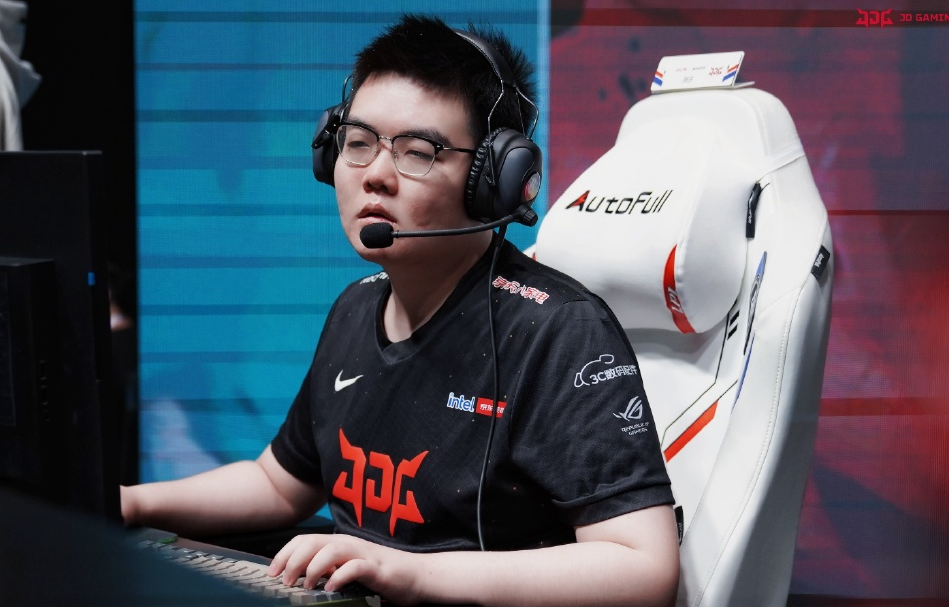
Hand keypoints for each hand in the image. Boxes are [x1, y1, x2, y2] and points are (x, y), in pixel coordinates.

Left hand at [268, 533, 422, 604]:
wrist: (417, 575)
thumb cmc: (382, 575)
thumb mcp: (349, 569)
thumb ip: (330, 568)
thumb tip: (301, 577)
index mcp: (340, 543)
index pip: (305, 540)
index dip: (285, 553)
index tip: (272, 572)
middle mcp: (349, 544)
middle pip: (313, 542)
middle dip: (293, 560)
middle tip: (285, 581)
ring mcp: (363, 554)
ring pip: (331, 549)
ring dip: (313, 568)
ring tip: (307, 586)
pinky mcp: (377, 567)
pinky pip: (355, 566)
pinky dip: (340, 576)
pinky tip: (333, 587)